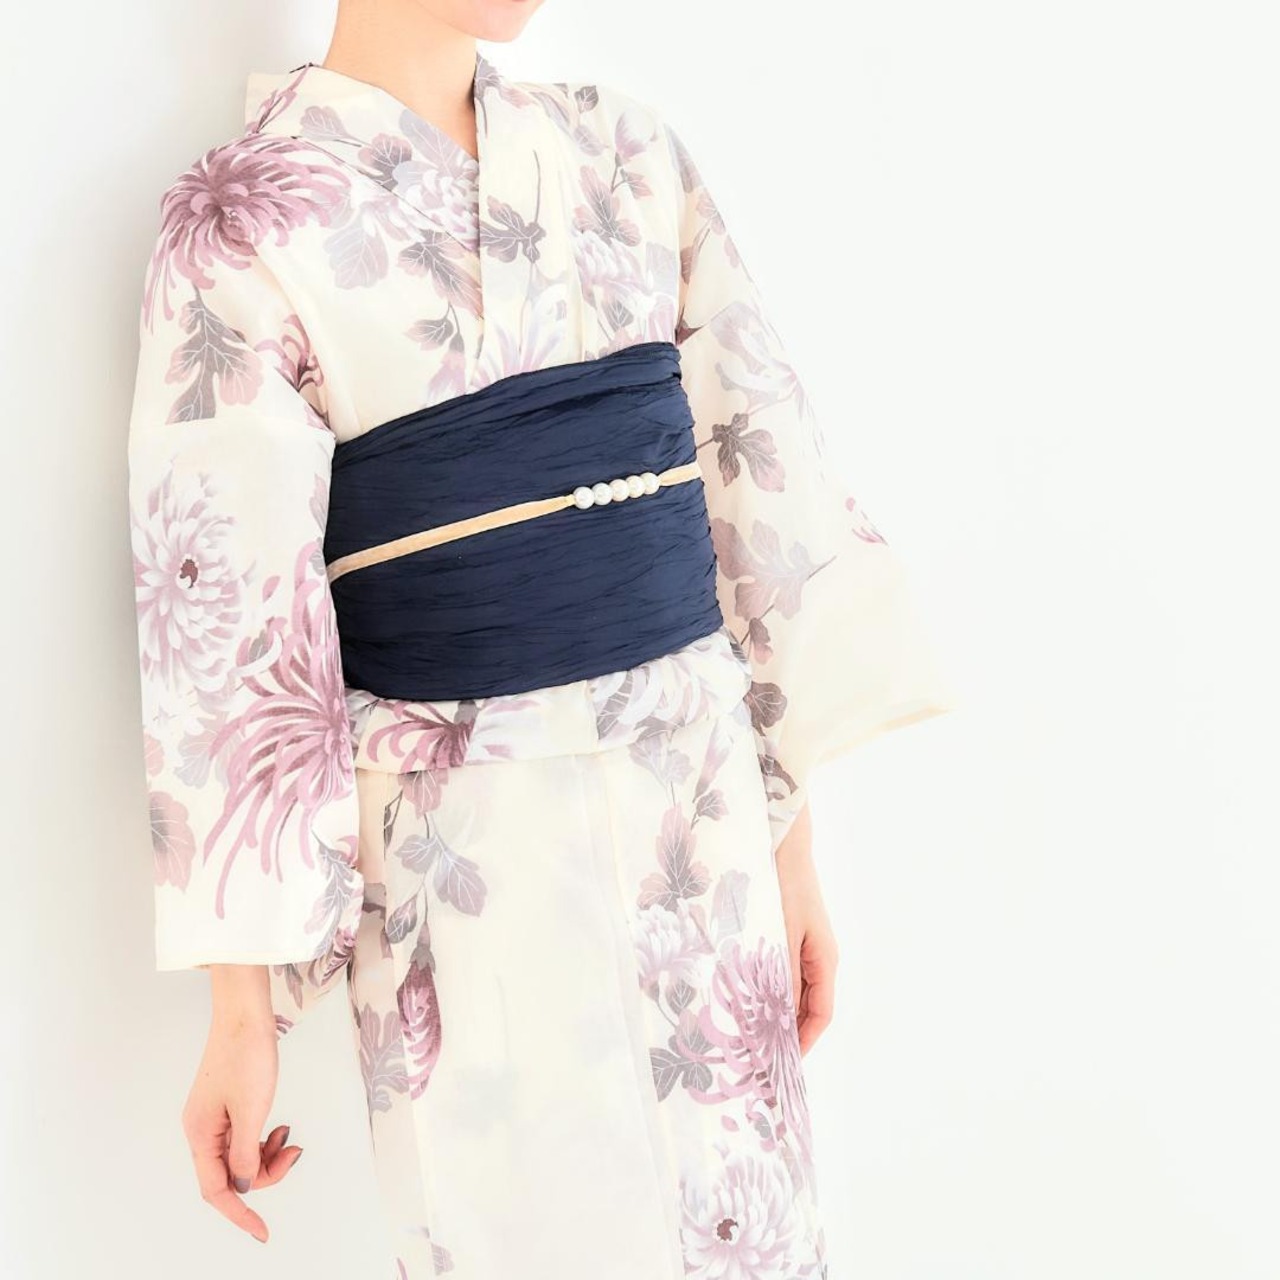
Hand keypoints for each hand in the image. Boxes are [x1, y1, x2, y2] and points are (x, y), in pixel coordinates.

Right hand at [181, 965, 302, 1243]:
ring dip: (266, 1155)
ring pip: (240, 1157)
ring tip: (289, 1137)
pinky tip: (280, 1126)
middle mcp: (201, 1130)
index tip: (263, 1233)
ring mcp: (213, 1118)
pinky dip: (263, 1139)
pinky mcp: (226, 1106)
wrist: (245, 1013)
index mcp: (200, 1134)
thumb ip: (245, 1153)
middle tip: (293, 1152)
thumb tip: (242, 1185)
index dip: (240, 1214)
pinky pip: (244, 1137)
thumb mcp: (251, 1110)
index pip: (217, 1190)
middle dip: (264, 1173)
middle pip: (231, 1175)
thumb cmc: (247, 1055)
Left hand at [774, 803, 838, 1054]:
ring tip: (750, 1035)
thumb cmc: (786, 885)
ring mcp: (805, 947)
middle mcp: (819, 958)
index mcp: (825, 960)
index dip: (804, 1042)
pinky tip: (747, 998)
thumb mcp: (782, 933)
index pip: (821, 1014)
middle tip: (760, 1057)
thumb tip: (775, 1015)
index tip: (784, 1065)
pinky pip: (783, 974)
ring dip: (775, 1013)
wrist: (783, 844)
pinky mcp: (789, 936)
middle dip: (787, 1034)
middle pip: (808, 1007)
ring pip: (794, 992)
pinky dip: (769, 991)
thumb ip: (780, 973)